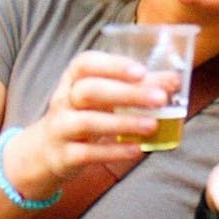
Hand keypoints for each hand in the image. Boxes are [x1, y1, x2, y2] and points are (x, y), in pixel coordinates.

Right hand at [16, 50, 168, 188]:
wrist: (44, 151)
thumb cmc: (83, 114)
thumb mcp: (102, 97)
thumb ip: (135, 87)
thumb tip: (174, 80)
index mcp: (73, 78)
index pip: (86, 63)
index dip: (113, 65)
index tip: (141, 71)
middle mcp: (64, 99)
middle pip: (90, 91)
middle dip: (126, 93)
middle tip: (160, 98)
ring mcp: (61, 128)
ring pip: (88, 121)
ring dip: (124, 123)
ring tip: (153, 124)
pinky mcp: (64, 155)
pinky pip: (87, 153)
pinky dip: (114, 151)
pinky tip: (137, 149)